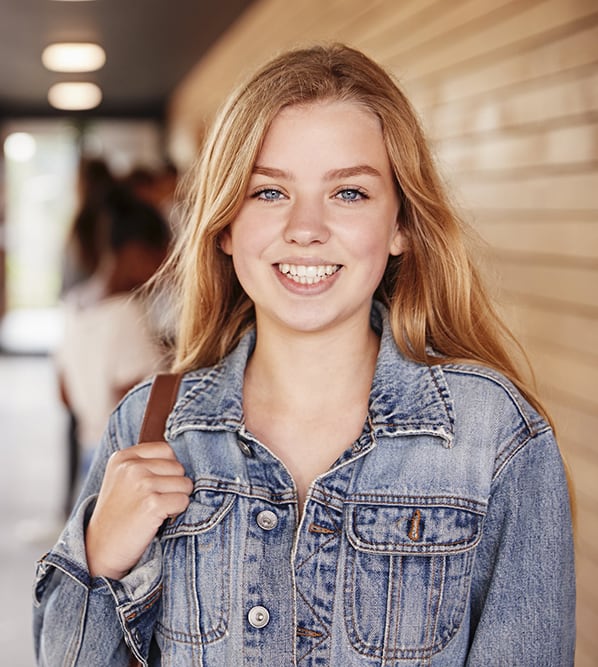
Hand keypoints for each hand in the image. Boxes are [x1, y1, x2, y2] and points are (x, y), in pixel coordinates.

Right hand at [85, 442, 192, 578]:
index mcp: (123, 457)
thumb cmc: (118, 514)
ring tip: (155, 510)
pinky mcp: (152, 504)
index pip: (166, 450)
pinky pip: (184, 501)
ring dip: (177, 499)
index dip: (168, 469)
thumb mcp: (122, 479)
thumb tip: (182, 458)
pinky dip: (177, 513)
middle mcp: (131, 467)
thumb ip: (146, 463)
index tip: (154, 485)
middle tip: (153, 501)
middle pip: (178, 467)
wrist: (100, 550)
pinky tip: (158, 519)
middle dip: (173, 485)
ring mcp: (142, 484)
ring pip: (185, 484)